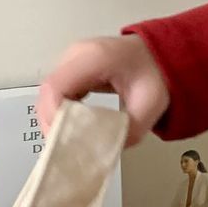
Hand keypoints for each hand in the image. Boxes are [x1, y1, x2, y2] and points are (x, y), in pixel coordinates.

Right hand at [38, 34, 170, 146]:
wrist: (157, 54)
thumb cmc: (154, 74)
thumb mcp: (150, 105)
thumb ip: (131, 130)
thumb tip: (106, 152)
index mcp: (95, 57)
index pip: (56, 86)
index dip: (52, 115)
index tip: (62, 139)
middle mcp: (76, 54)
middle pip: (49, 92)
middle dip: (53, 122)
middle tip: (66, 146)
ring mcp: (71, 59)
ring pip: (50, 94)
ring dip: (56, 118)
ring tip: (69, 139)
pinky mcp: (71, 68)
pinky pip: (58, 92)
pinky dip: (61, 111)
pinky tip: (73, 125)